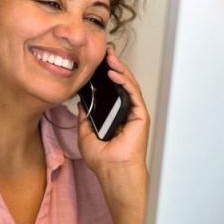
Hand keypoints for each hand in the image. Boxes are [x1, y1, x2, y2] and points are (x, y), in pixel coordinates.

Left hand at [77, 47, 149, 175]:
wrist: (113, 171)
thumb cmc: (103, 160)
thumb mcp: (85, 134)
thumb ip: (85, 116)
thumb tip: (82, 102)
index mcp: (114, 116)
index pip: (111, 90)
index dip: (105, 75)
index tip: (97, 62)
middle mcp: (126, 113)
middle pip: (121, 84)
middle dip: (113, 66)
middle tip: (105, 52)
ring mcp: (134, 113)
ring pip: (128, 85)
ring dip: (119, 69)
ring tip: (109, 57)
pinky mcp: (141, 115)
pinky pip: (133, 93)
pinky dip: (125, 80)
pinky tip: (114, 72)